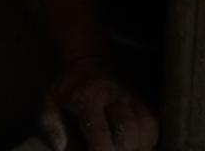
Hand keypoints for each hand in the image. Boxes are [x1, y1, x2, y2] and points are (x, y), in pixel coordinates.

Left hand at [39, 60, 158, 150]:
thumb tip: (60, 147)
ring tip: (124, 149)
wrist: (89, 63)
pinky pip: (155, 125)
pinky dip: (148, 140)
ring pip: (146, 127)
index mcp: (87, 97)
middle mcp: (113, 95)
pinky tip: (136, 146)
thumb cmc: (69, 89)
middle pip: (127, 131)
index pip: (97, 130)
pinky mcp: (144, 101)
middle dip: (122, 150)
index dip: (100, 150)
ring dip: (138, 147)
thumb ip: (49, 123)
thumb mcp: (50, 100)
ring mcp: (131, 97)